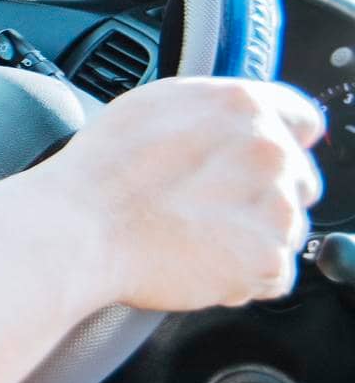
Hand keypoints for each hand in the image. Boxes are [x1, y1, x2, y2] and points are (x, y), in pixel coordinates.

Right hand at [31, 77, 324, 311]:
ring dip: (251, 237)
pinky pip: (274, 274)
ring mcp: (275, 206)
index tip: (258, 163)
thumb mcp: (152, 106)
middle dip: (263, 195)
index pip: (304, 120)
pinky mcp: (267, 258)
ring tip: (194, 236)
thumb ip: (211, 111)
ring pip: (287, 228)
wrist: (78, 229)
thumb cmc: (99, 171)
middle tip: (208, 206)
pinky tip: (199, 261)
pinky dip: (243, 276)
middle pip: (300, 178)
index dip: (281, 142)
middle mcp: (268, 149)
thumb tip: (234, 121)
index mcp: (240, 105)